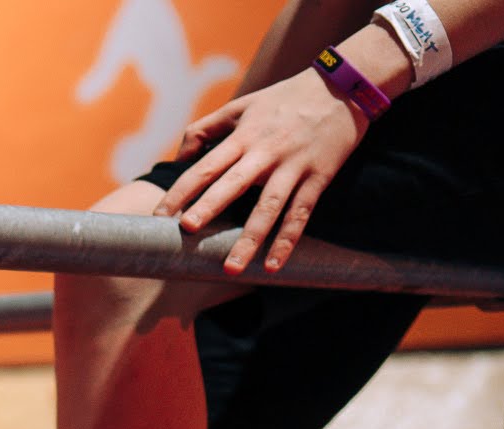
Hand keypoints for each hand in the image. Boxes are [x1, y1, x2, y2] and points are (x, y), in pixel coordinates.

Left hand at [162, 69, 365, 273]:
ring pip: (268, 208)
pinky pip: (300, 214)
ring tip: (230, 269)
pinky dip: (287, 241)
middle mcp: (266, 153)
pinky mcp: (318, 177)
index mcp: (244, 137)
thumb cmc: (285, 99)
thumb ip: (206, 128)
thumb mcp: (242, 105)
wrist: (344, 85)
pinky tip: (272, 266)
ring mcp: (293, 167)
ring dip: (249, 239)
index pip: (205, 167)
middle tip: (186, 232)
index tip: (159, 215)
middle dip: (209, 208)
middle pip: (232, 184)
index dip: (181, 191)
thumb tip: (179, 158)